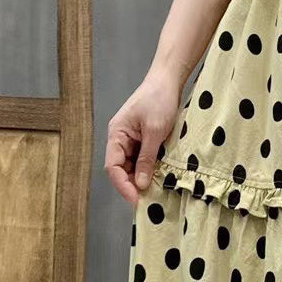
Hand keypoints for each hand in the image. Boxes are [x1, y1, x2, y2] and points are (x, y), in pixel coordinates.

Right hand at [104, 68, 182, 205]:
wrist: (167, 80)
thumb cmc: (159, 100)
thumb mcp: (155, 132)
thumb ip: (147, 159)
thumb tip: (141, 184)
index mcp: (116, 135)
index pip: (113, 167)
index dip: (123, 186)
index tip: (136, 200)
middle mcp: (120, 139)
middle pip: (121, 170)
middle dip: (133, 185)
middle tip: (149, 200)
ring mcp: (131, 140)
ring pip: (132, 167)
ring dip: (142, 179)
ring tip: (155, 192)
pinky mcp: (142, 140)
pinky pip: (142, 160)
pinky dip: (149, 170)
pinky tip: (158, 178)